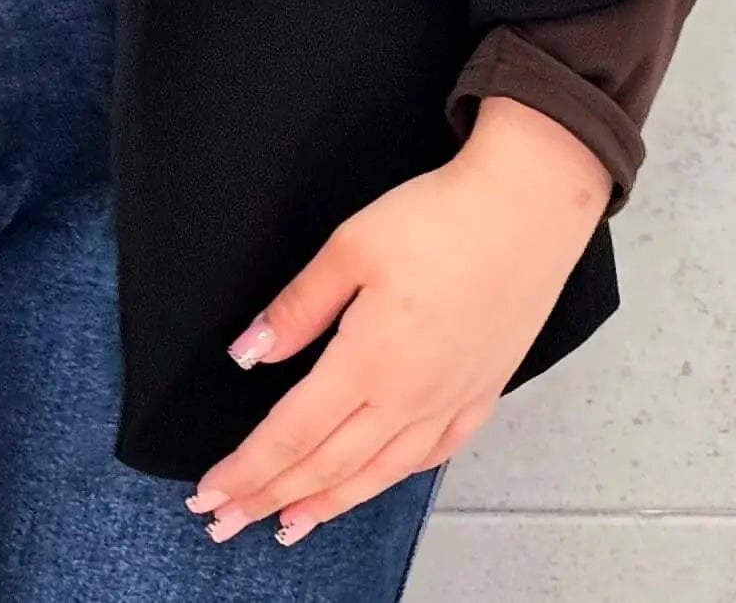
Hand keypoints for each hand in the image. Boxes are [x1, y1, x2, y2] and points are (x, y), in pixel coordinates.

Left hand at [185, 98, 612, 545]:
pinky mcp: (479, 393)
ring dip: (326, 503)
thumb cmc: (438, 221)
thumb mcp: (350, 247)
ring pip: (377, 473)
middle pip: (326, 464)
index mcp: (368, 363)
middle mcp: (408, 398)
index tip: (210, 493)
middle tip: (226, 523)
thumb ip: (298, 308)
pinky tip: (373, 482)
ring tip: (290, 524)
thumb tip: (250, 352)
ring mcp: (448, 402)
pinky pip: (429, 457)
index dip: (248, 468)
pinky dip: (390, 479)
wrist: (526, 212)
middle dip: (270, 496)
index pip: (291, 432)